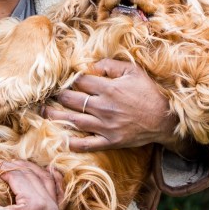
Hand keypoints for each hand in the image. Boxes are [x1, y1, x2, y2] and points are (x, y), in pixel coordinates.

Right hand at [0, 159, 62, 209]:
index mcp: (35, 204)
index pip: (17, 174)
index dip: (0, 166)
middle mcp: (49, 204)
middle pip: (31, 174)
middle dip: (13, 166)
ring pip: (45, 178)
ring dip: (30, 169)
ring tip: (12, 165)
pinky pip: (57, 190)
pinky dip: (52, 178)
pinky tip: (48, 169)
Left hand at [49, 58, 180, 152]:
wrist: (164, 119)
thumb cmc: (149, 93)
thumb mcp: (133, 71)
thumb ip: (111, 66)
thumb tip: (92, 66)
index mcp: (109, 89)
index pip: (80, 82)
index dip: (69, 79)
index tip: (62, 79)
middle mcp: (104, 107)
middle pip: (72, 100)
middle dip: (57, 96)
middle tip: (48, 94)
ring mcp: (105, 126)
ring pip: (73, 121)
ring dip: (55, 116)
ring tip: (44, 111)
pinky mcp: (109, 141)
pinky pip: (87, 144)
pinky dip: (72, 143)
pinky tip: (61, 140)